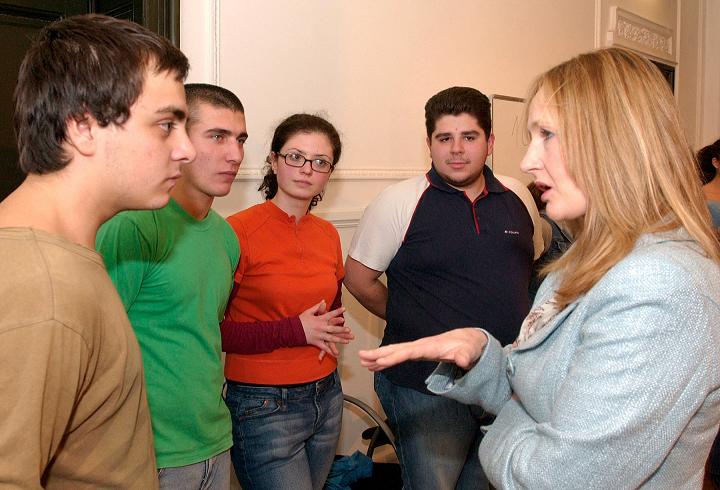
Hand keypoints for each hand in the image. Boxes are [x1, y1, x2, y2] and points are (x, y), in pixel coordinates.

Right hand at [299, 300, 353, 359]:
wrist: (292, 330)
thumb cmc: (301, 320)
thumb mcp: (309, 312)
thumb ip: (317, 307)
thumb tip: (324, 301)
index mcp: (320, 319)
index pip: (330, 314)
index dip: (337, 311)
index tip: (344, 308)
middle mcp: (321, 327)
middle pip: (334, 328)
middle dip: (342, 329)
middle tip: (349, 330)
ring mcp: (319, 335)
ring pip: (331, 338)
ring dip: (340, 340)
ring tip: (347, 341)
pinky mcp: (316, 342)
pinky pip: (324, 347)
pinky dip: (330, 351)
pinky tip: (336, 354)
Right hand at [358, 328, 486, 370]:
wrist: (469, 341)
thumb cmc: (469, 346)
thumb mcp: (470, 351)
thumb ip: (466, 356)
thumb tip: (463, 361)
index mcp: (429, 346)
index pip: (408, 352)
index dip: (394, 356)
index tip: (379, 360)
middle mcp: (420, 346)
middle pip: (396, 349)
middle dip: (378, 353)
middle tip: (361, 357)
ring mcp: (418, 349)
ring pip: (395, 352)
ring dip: (379, 357)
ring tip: (363, 362)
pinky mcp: (418, 353)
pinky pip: (399, 356)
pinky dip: (387, 360)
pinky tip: (377, 365)